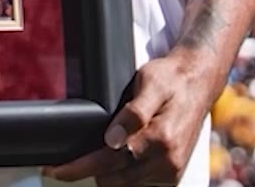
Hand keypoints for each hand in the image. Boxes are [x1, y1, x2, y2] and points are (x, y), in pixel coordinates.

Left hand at [44, 52, 214, 185]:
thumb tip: (111, 139)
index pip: (108, 161)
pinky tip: (118, 159)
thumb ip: (133, 114)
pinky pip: (139, 185)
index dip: (77, 168)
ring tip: (100, 151)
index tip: (55, 170)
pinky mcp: (171, 175)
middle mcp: (167, 161)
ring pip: (124, 185)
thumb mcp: (150, 83)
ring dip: (108, 174)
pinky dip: (124, 176)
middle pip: (113, 178)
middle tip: (72, 158)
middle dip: (90, 170)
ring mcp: (170, 172)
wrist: (199, 82)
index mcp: (160, 139)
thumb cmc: (172, 79)